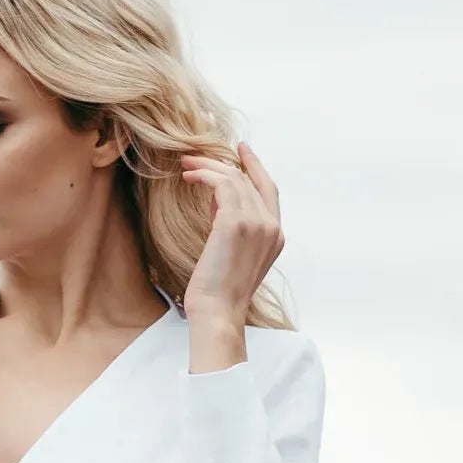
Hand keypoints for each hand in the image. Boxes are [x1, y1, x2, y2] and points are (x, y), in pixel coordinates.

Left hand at [179, 141, 282, 345]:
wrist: (217, 312)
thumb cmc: (217, 293)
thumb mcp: (232, 256)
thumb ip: (231, 227)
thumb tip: (215, 200)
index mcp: (276, 236)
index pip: (269, 190)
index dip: (256, 167)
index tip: (241, 150)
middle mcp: (272, 227)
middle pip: (251, 180)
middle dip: (223, 163)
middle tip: (197, 155)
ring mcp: (257, 223)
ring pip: (234, 179)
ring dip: (208, 167)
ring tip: (185, 166)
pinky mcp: (236, 223)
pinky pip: (221, 185)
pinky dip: (205, 176)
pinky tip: (190, 178)